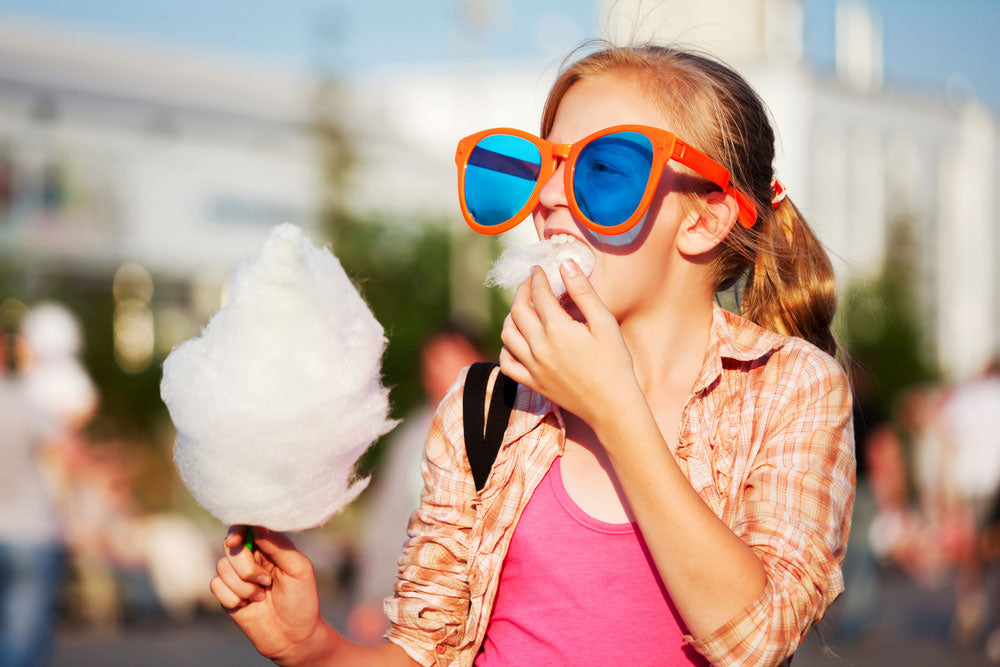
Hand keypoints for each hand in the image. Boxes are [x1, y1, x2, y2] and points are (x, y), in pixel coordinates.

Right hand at [211, 525, 331, 665]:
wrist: (294, 637)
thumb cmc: (302, 600)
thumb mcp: (298, 568)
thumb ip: (278, 545)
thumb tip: (257, 525)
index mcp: (269, 546)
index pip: (246, 526)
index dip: (237, 529)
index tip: (236, 541)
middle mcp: (251, 557)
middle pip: (230, 547)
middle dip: (246, 567)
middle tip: (267, 581)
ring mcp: (237, 576)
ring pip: (222, 567)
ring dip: (244, 586)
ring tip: (262, 595)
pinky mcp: (227, 594)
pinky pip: (216, 586)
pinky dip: (233, 598)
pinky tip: (249, 606)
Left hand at [499, 260, 641, 427]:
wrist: (612, 406)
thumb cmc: (614, 363)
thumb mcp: (604, 323)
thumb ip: (583, 292)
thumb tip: (565, 264)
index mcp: (558, 329)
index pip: (538, 295)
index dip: (537, 278)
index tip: (537, 269)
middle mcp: (539, 347)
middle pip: (518, 311)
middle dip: (521, 292)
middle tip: (529, 284)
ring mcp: (533, 367)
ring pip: (507, 335)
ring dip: (511, 317)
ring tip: (522, 309)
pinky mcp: (532, 383)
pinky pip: (507, 363)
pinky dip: (506, 348)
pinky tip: (516, 341)